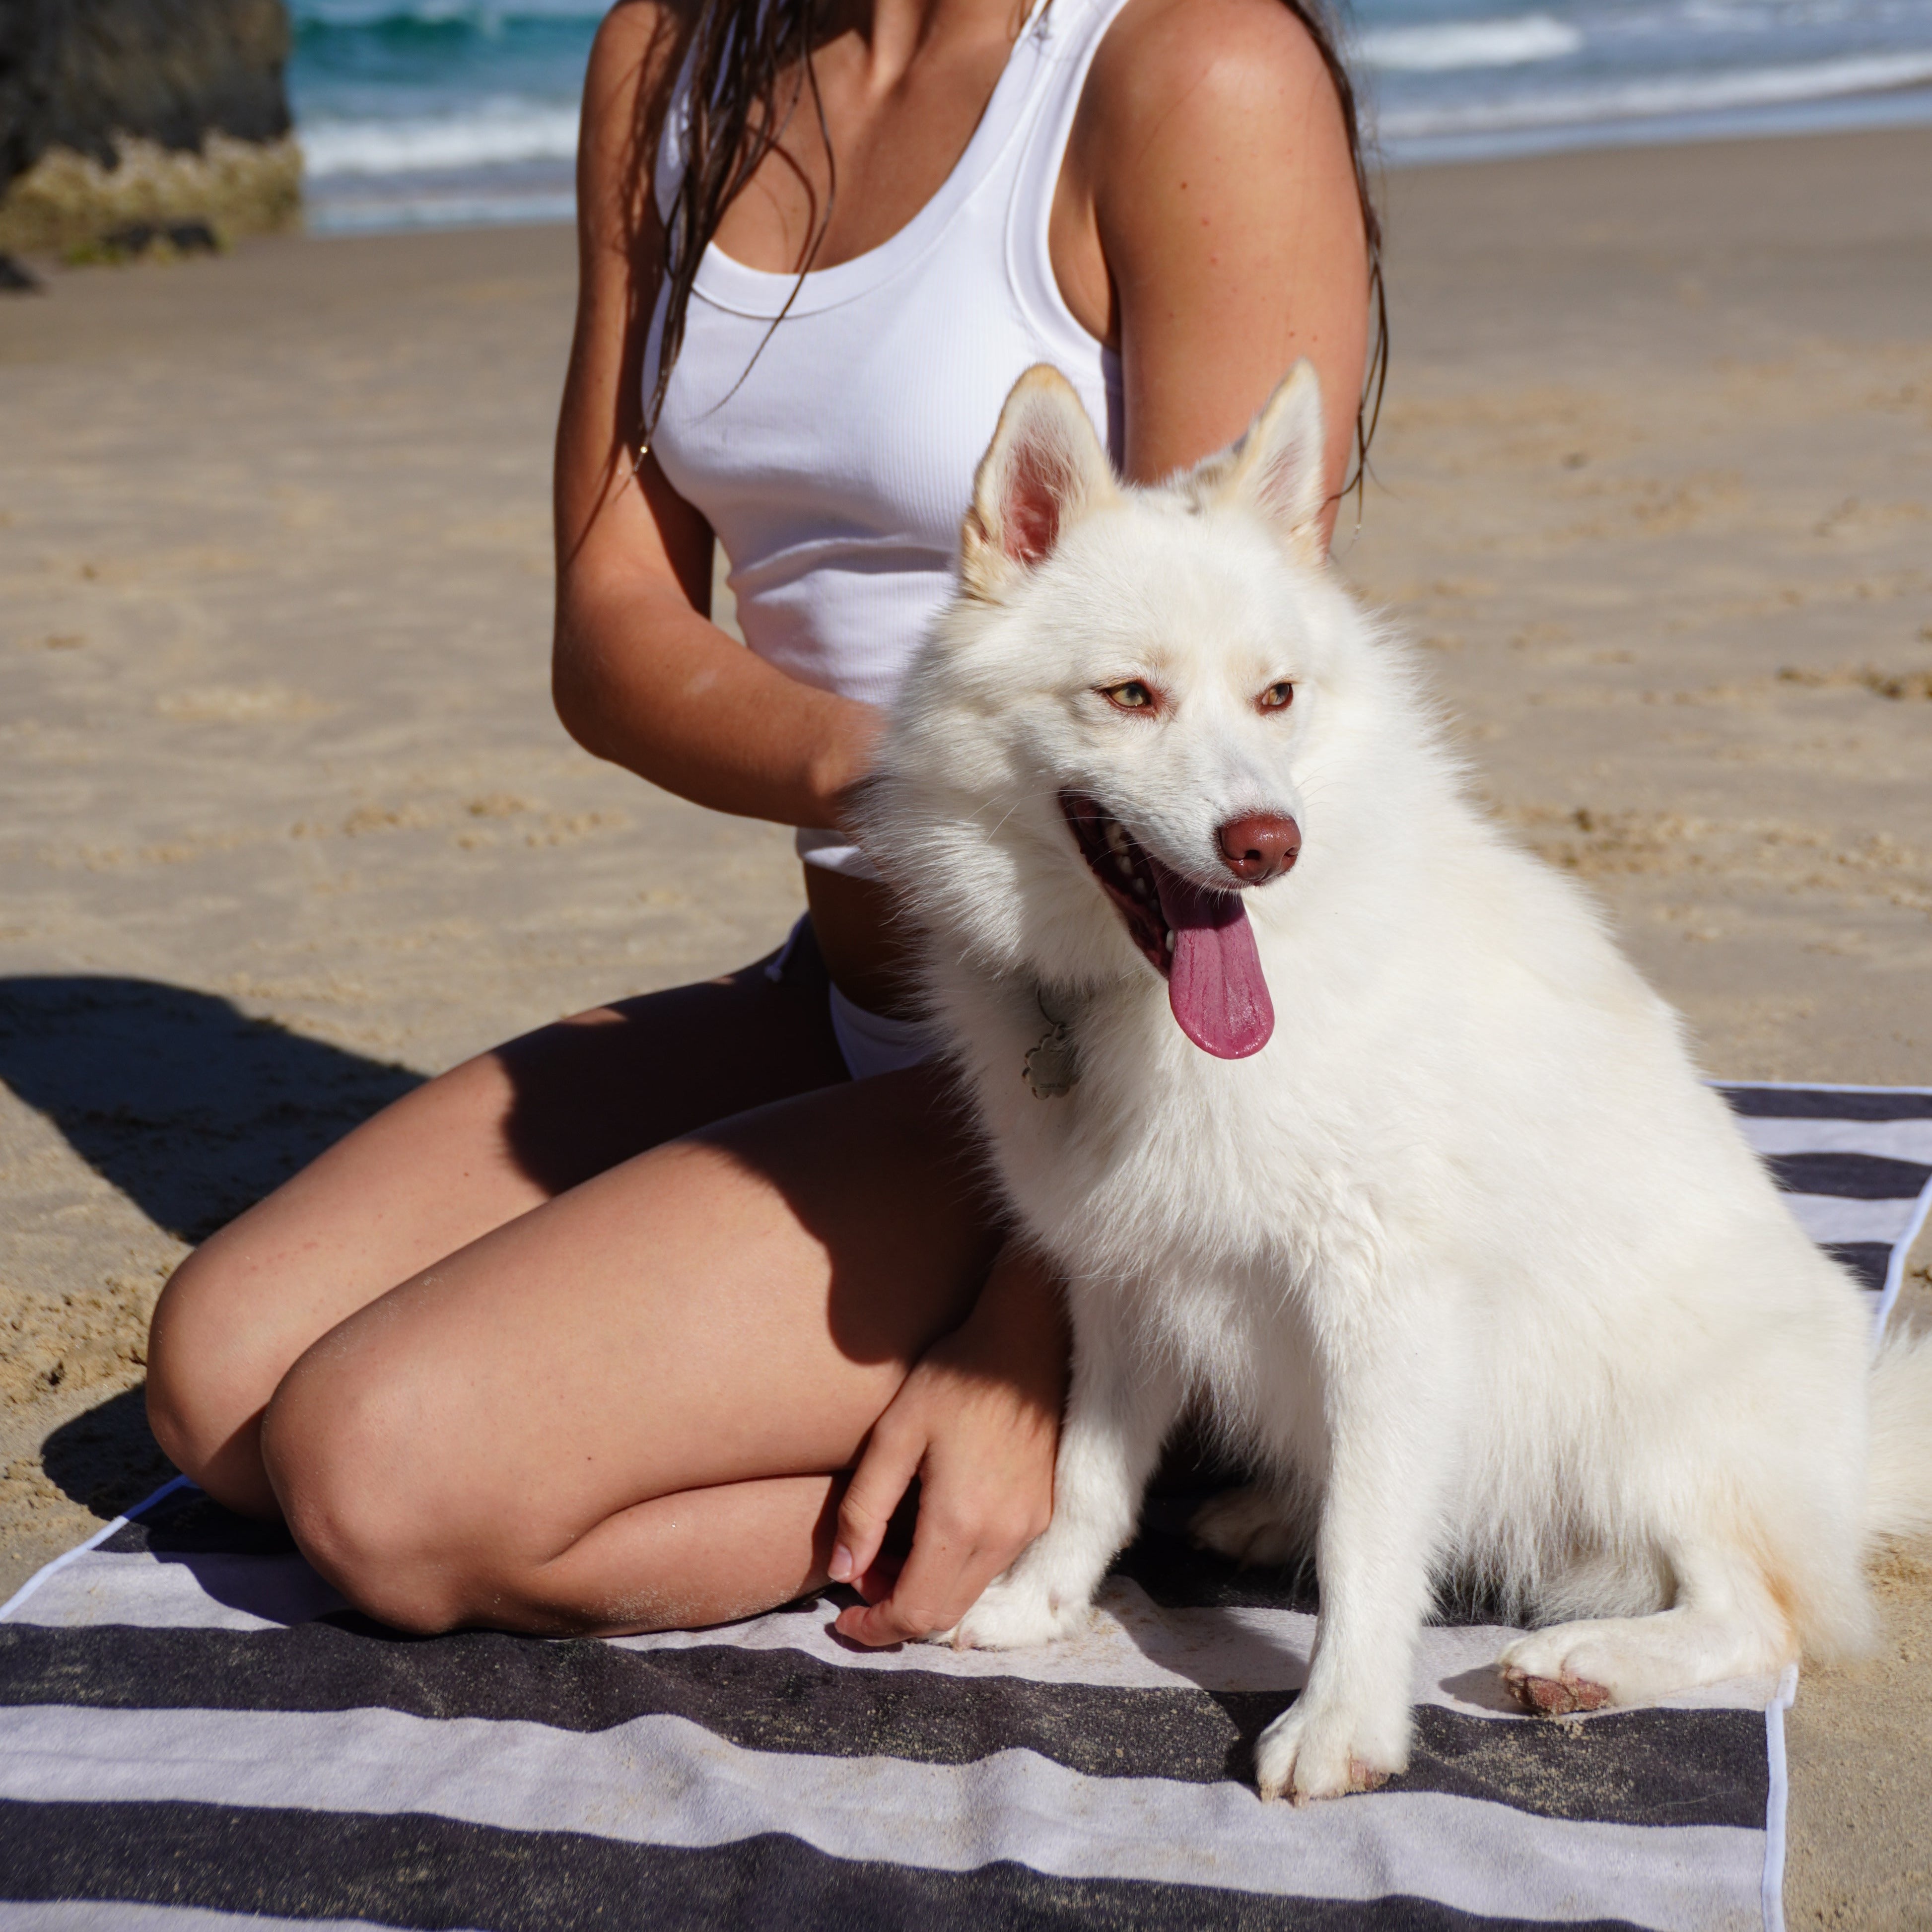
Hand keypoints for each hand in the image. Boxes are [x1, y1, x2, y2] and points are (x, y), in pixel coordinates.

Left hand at [830, 1242, 1066, 1644]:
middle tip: (860, 1573)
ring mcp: (1030, 1528)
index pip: (915, 1613)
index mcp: (961, 1522)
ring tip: (888, 1548)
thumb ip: (863, 1509)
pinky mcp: (1042, 1513)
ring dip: (924, 1589)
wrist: (1028, 1340)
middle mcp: (1003, 1537)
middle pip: (944, 1615)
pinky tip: (930, 1531)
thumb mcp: (894, 1434)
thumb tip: (842, 1571)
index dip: (874, 1629)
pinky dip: (954, 1570)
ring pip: (969, 1594)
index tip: (841, 1619)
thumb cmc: (956, 1377)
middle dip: (894, 1610)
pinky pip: (992, 1567)